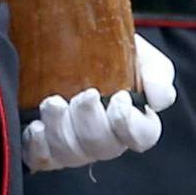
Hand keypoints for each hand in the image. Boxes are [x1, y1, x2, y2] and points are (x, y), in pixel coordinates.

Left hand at [22, 34, 174, 171]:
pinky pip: (41, 160)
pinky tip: (36, 126)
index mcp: (132, 120)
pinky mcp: (44, 143)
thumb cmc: (106, 48)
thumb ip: (157, 73)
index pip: (142, 137)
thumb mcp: (138, 52)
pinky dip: (38, 146)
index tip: (119, 98)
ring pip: (72, 155)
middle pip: (104, 148)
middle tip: (84, 94)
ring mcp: (73, 145)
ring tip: (53, 102)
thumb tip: (159, 99)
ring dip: (61, 130)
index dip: (131, 125)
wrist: (62, 34)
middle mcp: (104, 138)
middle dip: (92, 123)